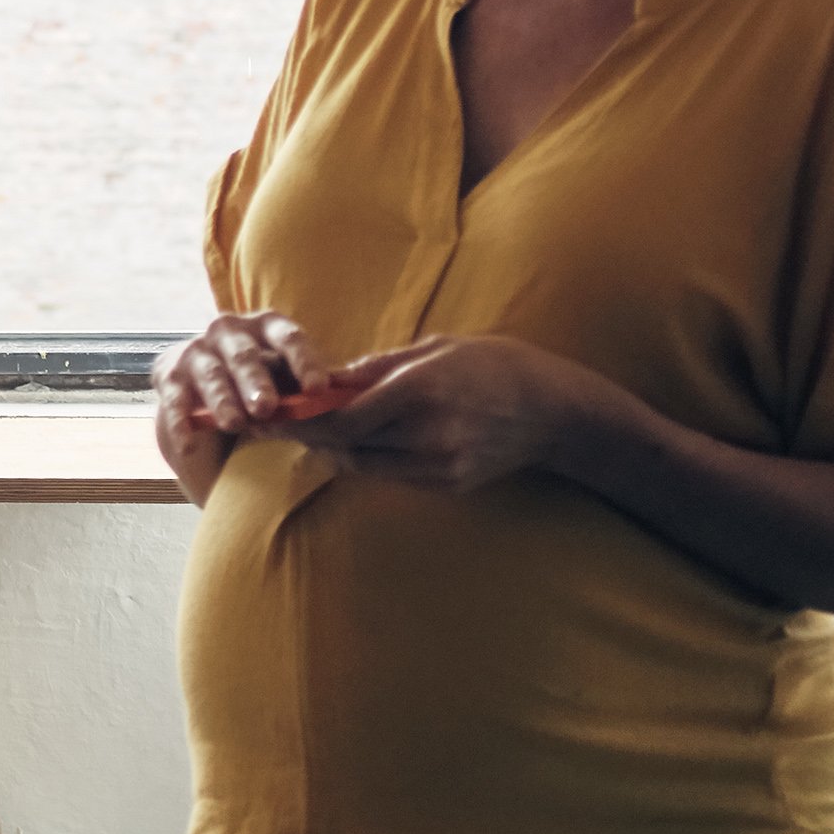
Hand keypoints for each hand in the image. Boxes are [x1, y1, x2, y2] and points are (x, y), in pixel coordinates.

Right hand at [153, 309, 323, 491]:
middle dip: (255, 381)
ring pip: (211, 374)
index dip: (304, 361)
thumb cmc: (263, 380)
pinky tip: (189, 444)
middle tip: (267, 407)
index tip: (318, 389)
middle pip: (245, 355)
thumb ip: (309, 386)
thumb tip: (351, 400)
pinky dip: (181, 421)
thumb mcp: (287, 377)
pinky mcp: (169, 374)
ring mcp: (197, 350)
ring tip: (234, 423)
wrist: (206, 382)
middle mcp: (229, 331)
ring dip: (222, 399)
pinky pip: (174, 399)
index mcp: (267, 326)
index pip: (289, 337)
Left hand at [291, 332, 613, 490]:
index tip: (277, 412)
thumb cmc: (495, 365)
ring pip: (366, 467)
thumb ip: (380, 367)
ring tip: (317, 433)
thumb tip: (330, 379)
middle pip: (348, 447)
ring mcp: (442, 465)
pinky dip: (369, 461)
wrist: (555, 410)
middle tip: (286, 424)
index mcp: (422, 391)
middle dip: (312, 437)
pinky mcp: (451, 484)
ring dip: (337, 451)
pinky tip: (360, 445)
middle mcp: (429, 434)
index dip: (304, 420)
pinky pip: (393, 476)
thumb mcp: (437, 348)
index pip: (345, 418)